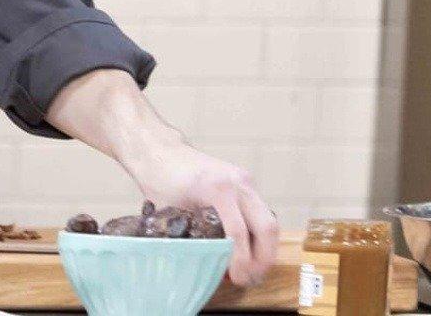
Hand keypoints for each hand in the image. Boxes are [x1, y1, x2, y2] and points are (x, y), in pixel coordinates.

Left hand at [126, 140, 279, 287]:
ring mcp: (245, 181)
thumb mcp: (171, 212)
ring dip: (266, 249)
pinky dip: (259, 235)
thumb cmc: (161, 179)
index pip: (238, 232)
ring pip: (269, 221)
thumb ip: (192, 238)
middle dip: (263, 258)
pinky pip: (262, 213)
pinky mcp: (246, 183)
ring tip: (253, 270)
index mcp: (217, 188)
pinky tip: (250, 252)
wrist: (161, 151)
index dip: (241, 261)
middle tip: (251, 279)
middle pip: (266, 226)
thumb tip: (208, 270)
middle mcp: (238, 182)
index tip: (239, 279)